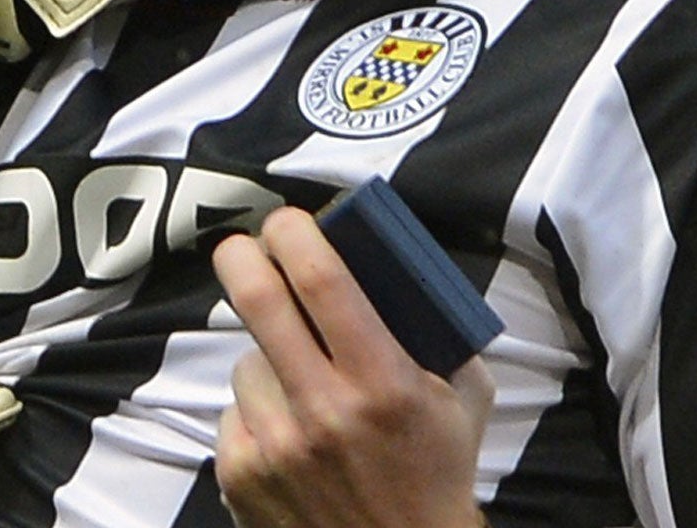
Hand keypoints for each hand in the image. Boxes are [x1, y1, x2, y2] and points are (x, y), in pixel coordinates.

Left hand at [212, 208, 491, 527]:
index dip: (294, 234)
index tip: (287, 220)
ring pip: (246, 361)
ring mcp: (275, 445)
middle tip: (245, 247)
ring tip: (301, 388)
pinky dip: (256, 413)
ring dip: (267, 359)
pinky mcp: (240, 475)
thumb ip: (438, 335)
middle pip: (258, 300)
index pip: (322, 281)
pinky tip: (288, 434)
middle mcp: (323, 411)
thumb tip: (400, 271)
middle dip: (243, 257)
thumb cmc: (435, 477)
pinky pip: (233, 411)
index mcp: (382, 383)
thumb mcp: (463, 401)